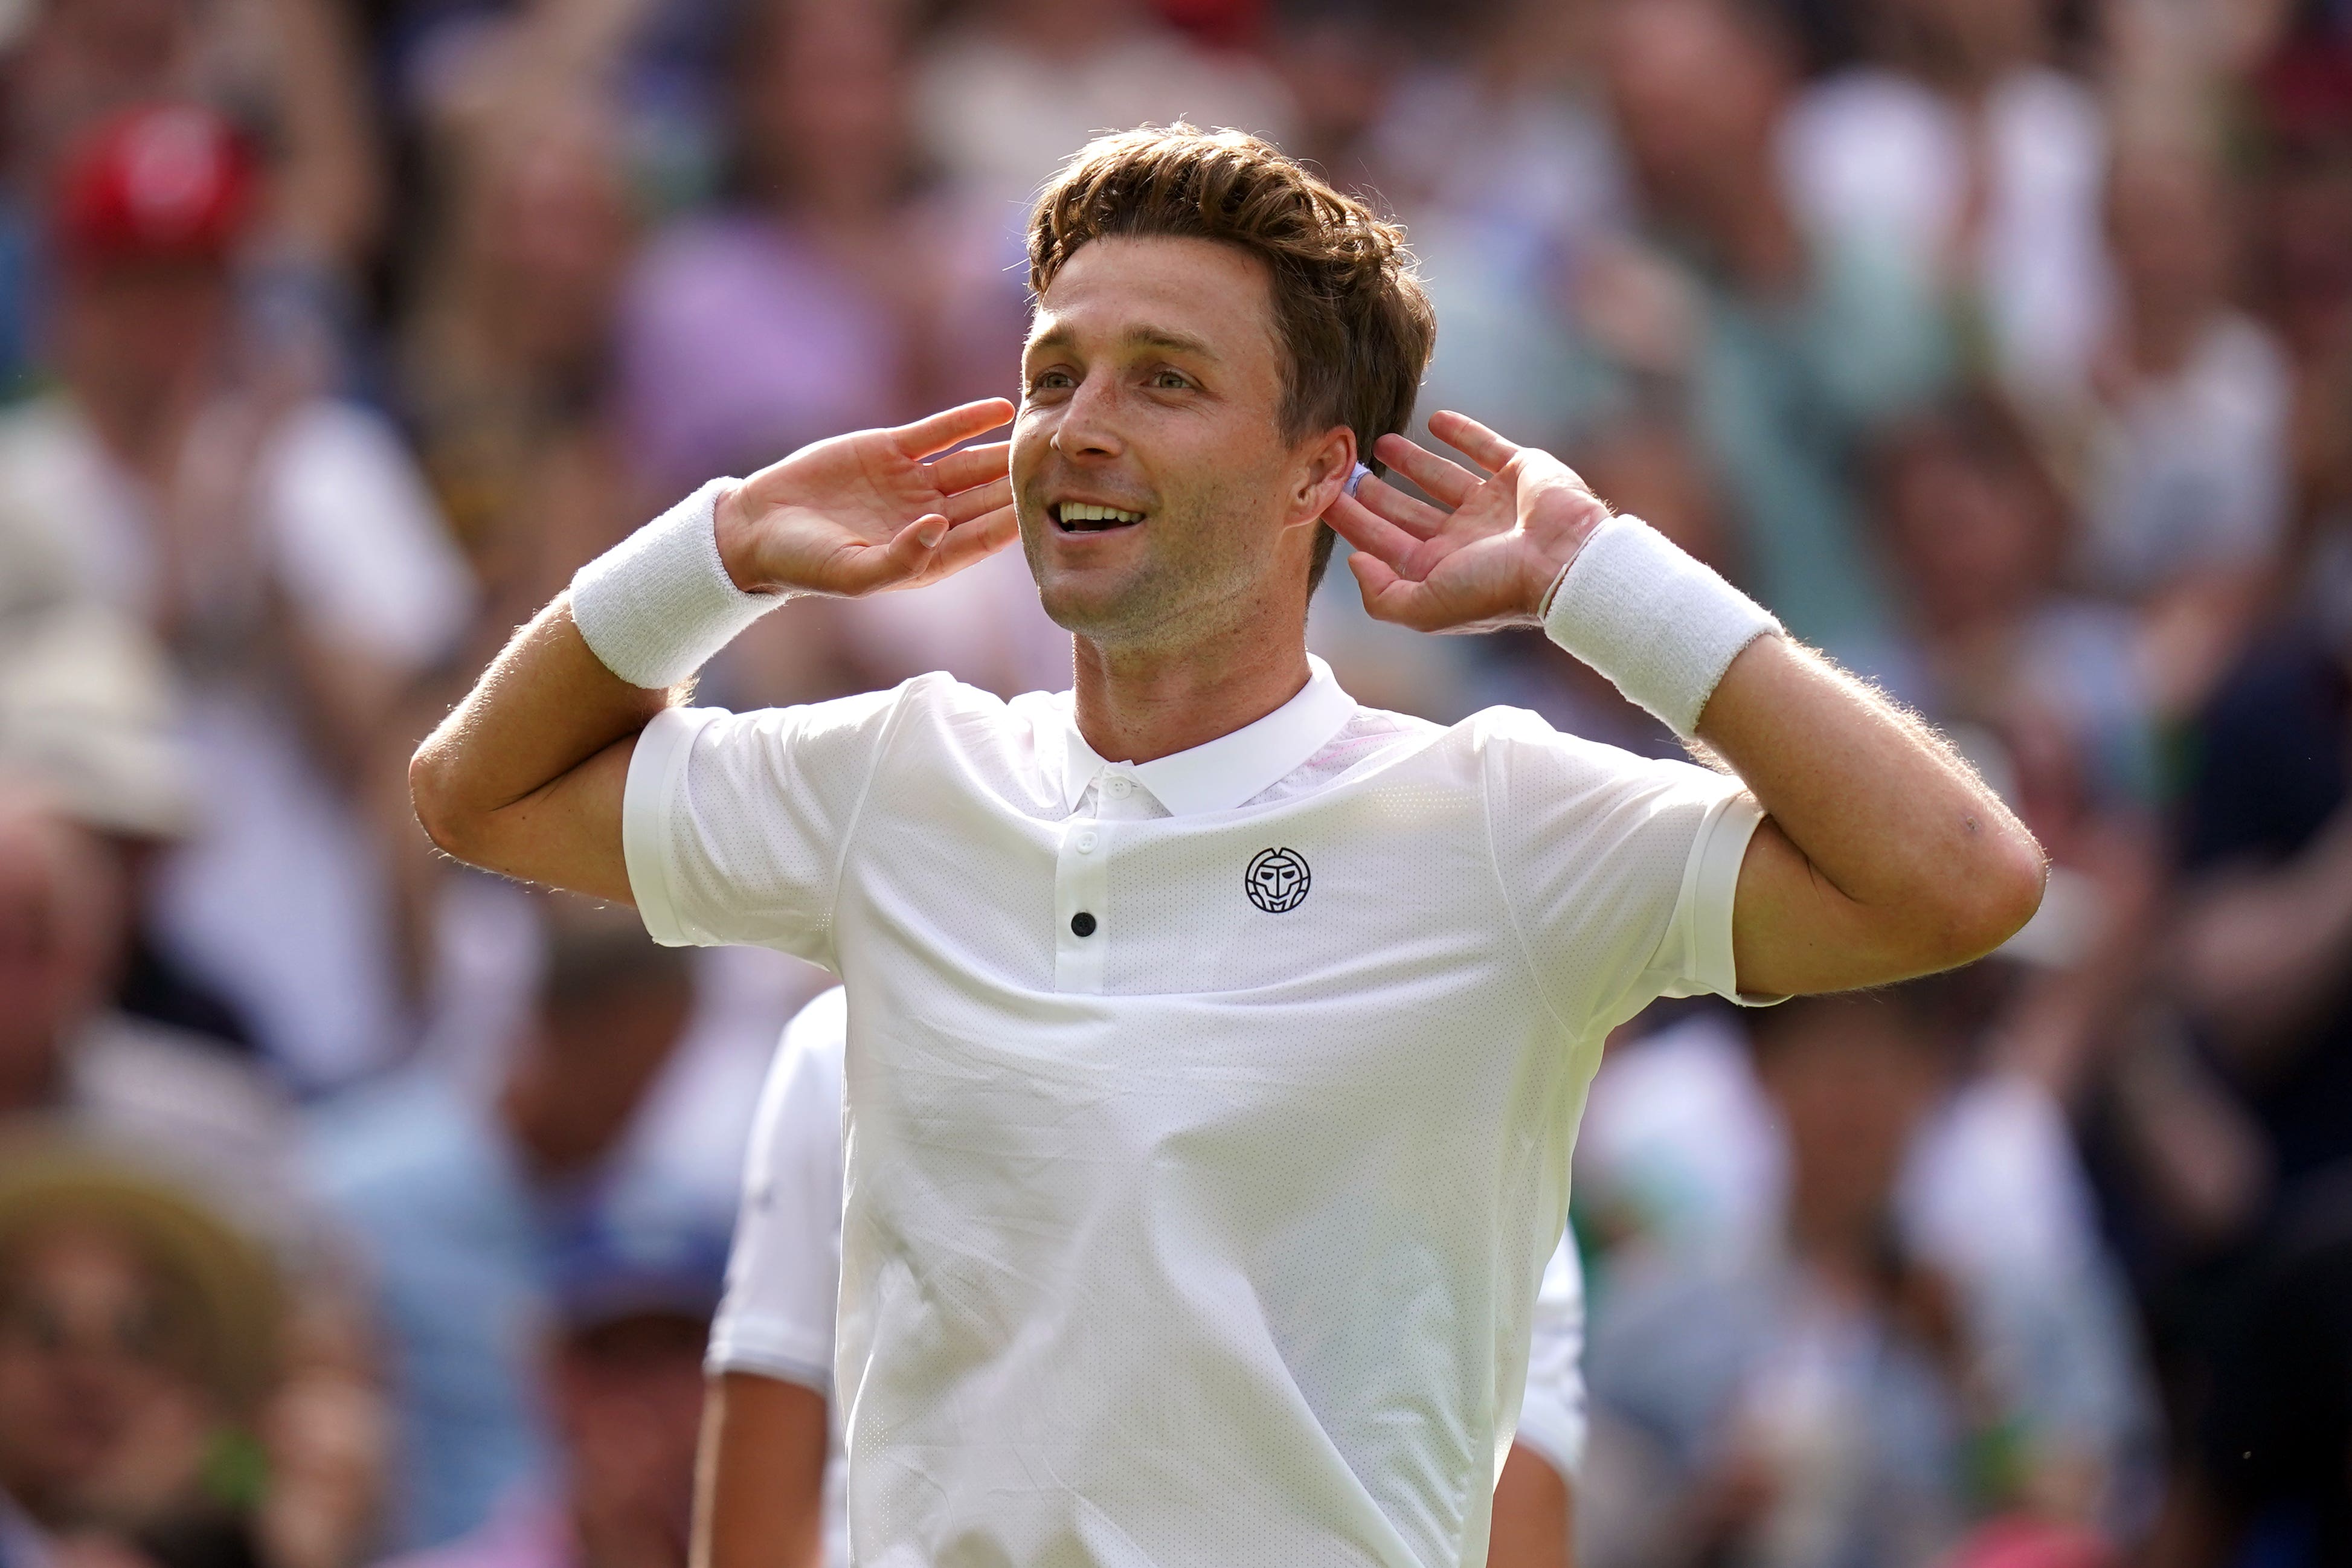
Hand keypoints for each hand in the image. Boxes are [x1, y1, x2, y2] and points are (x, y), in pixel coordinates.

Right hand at [714, 398, 1016, 596]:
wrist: (758, 526)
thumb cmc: (805, 564)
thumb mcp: (853, 574)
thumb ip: (902, 559)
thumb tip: (941, 527)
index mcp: (927, 556)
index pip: (982, 541)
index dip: (1012, 525)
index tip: (1044, 511)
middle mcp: (927, 519)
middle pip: (984, 500)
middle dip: (1017, 487)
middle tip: (1058, 469)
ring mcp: (912, 482)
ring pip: (969, 465)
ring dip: (1001, 453)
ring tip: (1039, 436)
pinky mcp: (892, 449)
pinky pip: (939, 432)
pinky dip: (968, 420)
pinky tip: (1001, 407)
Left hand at [1325, 410, 1610, 633]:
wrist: (1567, 561)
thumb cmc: (1496, 588)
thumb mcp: (1426, 607)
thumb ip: (1383, 596)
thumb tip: (1355, 563)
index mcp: (1442, 570)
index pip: (1385, 542)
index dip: (1353, 522)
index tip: (1324, 497)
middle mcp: (1466, 539)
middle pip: (1408, 512)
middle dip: (1377, 495)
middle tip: (1347, 471)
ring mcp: (1493, 505)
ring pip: (1443, 478)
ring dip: (1413, 462)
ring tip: (1381, 443)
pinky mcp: (1520, 473)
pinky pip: (1486, 448)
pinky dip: (1463, 433)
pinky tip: (1437, 420)